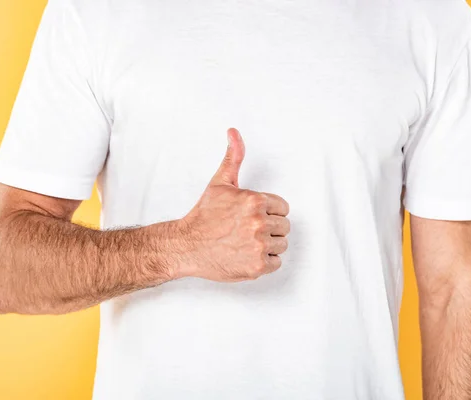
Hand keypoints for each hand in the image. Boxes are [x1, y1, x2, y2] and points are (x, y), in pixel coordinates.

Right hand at [176, 128, 289, 281]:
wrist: (186, 246)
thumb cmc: (203, 216)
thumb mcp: (220, 183)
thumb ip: (233, 157)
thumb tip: (234, 133)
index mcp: (255, 201)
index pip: (282, 208)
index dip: (268, 211)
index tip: (251, 216)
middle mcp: (259, 223)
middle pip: (284, 227)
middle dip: (269, 228)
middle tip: (246, 230)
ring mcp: (258, 246)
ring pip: (281, 244)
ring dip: (267, 245)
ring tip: (246, 242)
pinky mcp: (257, 266)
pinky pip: (276, 262)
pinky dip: (264, 261)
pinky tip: (246, 254)